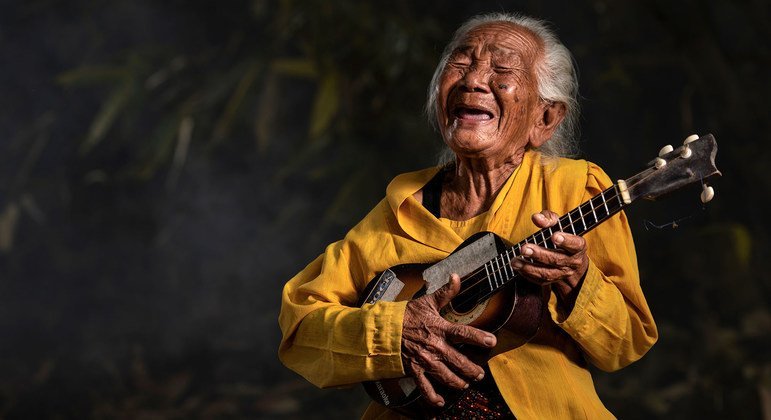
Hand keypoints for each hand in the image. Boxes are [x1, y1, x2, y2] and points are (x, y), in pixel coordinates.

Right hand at [401, 274, 496, 406]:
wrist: (382, 329)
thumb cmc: (405, 315)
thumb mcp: (426, 301)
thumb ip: (445, 292)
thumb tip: (456, 277)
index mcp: (439, 328)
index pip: (464, 334)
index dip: (481, 338)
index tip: (493, 342)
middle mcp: (434, 347)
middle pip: (460, 362)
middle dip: (473, 370)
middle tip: (480, 373)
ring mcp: (424, 361)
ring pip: (447, 377)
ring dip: (459, 383)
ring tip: (466, 384)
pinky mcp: (414, 370)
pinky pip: (425, 388)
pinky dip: (433, 397)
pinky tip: (441, 402)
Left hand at [511, 210, 588, 309]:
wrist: (572, 261)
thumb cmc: (564, 238)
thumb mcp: (560, 225)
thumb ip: (549, 219)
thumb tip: (537, 218)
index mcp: (578, 247)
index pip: (576, 245)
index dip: (566, 241)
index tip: (554, 236)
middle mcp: (573, 262)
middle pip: (557, 260)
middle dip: (539, 255)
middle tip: (524, 249)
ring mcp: (563, 274)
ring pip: (548, 274)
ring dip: (529, 268)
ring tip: (515, 261)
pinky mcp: (554, 281)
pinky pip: (541, 281)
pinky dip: (528, 275)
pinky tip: (518, 267)